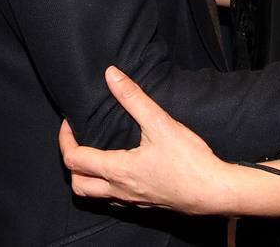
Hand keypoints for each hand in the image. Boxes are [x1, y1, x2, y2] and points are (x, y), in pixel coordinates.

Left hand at [60, 66, 234, 214]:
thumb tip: (111, 75)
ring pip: (95, 196)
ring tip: (96, 156)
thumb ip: (133, 98)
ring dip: (88, 178)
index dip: (65, 139)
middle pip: (78, 184)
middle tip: (78, 142)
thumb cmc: (189, 161)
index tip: (70, 123)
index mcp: (117, 170)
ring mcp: (132, 201)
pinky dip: (108, 187)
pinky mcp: (146, 205)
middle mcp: (119, 190)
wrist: (214, 191)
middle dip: (72, 163)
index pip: (74, 159)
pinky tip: (122, 173)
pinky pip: (115, 201)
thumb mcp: (160, 123)